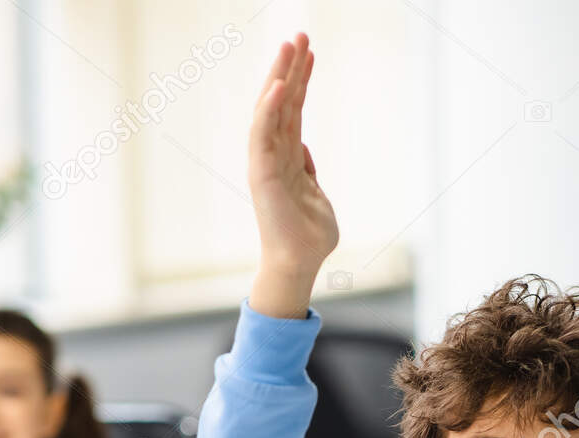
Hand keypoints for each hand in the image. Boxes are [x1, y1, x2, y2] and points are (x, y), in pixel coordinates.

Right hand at [248, 34, 338, 318]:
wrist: (299, 263)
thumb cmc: (309, 237)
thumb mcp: (316, 195)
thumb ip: (309, 171)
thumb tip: (304, 151)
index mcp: (288, 157)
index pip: (294, 110)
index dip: (302, 80)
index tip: (311, 51)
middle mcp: (274, 154)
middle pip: (283, 102)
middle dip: (291, 67)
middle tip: (300, 34)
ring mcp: (266, 161)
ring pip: (272, 110)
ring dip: (280, 76)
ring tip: (289, 45)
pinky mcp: (262, 173)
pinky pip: (264, 134)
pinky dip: (269, 109)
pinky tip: (280, 85)